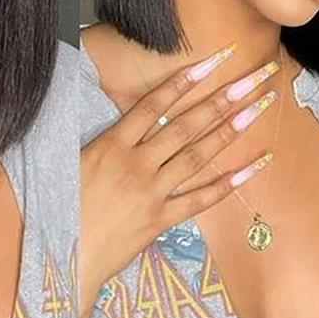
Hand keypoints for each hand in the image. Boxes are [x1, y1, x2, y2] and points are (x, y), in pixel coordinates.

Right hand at [80, 47, 278, 316]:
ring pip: (197, 156)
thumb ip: (104, 138)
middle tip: (250, 79)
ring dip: (229, 131)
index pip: (153, 105)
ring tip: (256, 109)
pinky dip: (227, 184)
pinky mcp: (161, 220)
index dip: (183, 81)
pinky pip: (200, 200)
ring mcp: (152, 192)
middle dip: (220, 99)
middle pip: (185, 126)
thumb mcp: (74, 160)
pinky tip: (252, 168)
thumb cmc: (62, 203)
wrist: (64, 255)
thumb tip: (130, 116)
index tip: (211, 62)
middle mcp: (136, 164)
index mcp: (112, 144)